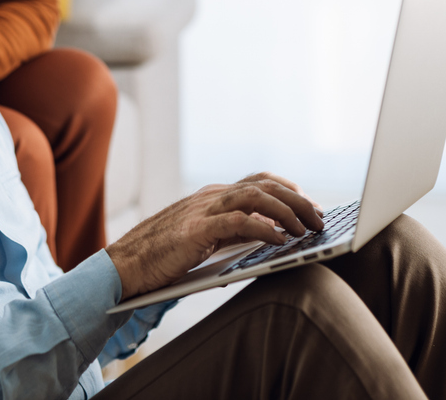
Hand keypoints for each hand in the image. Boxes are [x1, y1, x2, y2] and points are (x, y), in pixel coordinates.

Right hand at [105, 172, 323, 299]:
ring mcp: (203, 210)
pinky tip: (280, 240)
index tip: (312, 205)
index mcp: (213, 196)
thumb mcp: (205, 239)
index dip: (289, 190)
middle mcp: (211, 196)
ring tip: (306, 229)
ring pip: (256, 197)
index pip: (259, 181)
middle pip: (265, 185)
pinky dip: (264, 228)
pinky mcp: (196, 230)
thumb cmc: (163, 256)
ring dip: (287, 211)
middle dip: (298, 200)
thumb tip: (268, 238)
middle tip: (320, 218)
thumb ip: (231, 233)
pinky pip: (238, 222)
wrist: (124, 265)